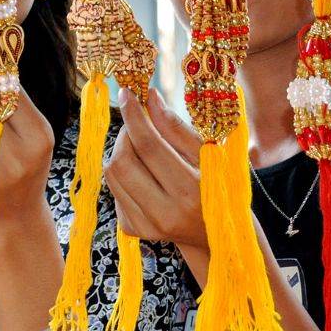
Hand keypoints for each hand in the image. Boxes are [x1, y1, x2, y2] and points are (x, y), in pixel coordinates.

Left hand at [104, 88, 207, 250]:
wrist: (215, 236)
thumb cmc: (218, 188)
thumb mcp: (209, 155)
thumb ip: (176, 128)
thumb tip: (149, 97)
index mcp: (191, 192)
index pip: (149, 146)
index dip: (134, 117)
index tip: (126, 94)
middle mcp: (165, 213)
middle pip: (122, 162)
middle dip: (125, 135)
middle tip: (138, 125)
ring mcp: (145, 226)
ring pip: (112, 175)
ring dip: (122, 153)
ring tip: (143, 150)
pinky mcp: (131, 230)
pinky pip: (114, 190)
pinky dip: (124, 174)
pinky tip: (145, 175)